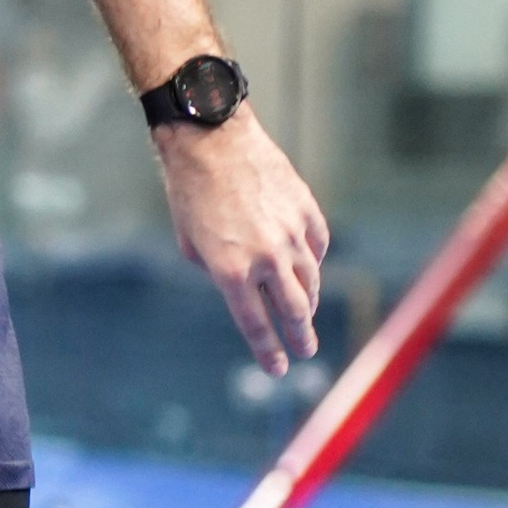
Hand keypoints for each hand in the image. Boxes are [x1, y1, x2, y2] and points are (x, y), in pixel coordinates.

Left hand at [152, 106, 327, 374]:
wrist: (211, 138)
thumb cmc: (190, 190)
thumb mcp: (190, 242)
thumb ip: (217, 270)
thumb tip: (243, 284)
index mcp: (231, 271)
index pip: (256, 325)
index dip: (268, 352)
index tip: (279, 369)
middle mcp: (266, 258)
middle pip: (294, 311)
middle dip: (300, 337)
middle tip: (306, 350)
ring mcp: (291, 234)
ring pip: (310, 280)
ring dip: (308, 301)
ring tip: (305, 313)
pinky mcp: (306, 210)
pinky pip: (317, 245)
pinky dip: (313, 260)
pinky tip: (309, 266)